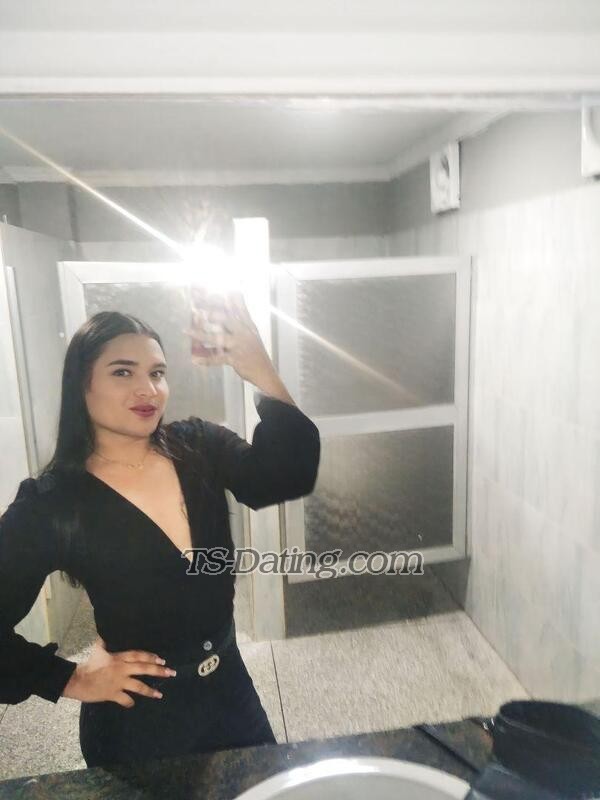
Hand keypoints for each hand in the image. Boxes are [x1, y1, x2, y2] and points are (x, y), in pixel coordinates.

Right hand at [62, 643, 176, 707]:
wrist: (77, 680)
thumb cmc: (88, 664)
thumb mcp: (97, 650)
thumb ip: (103, 642)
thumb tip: (103, 633)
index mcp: (119, 658)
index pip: (138, 655)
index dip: (150, 657)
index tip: (161, 660)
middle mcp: (122, 669)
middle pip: (143, 668)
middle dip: (158, 671)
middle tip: (170, 673)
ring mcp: (118, 682)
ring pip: (138, 686)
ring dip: (150, 691)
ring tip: (159, 695)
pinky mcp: (113, 694)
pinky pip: (125, 699)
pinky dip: (129, 702)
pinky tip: (133, 704)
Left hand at [185, 288, 275, 383]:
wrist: (264, 371)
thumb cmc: (255, 350)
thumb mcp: (252, 330)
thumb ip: (242, 314)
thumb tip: (235, 295)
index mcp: (247, 324)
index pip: (237, 307)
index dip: (224, 300)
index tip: (209, 292)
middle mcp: (244, 333)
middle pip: (227, 320)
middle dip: (212, 314)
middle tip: (196, 310)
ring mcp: (239, 345)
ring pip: (218, 338)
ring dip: (201, 335)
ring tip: (187, 331)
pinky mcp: (235, 359)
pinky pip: (218, 359)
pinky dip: (206, 360)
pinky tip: (195, 360)